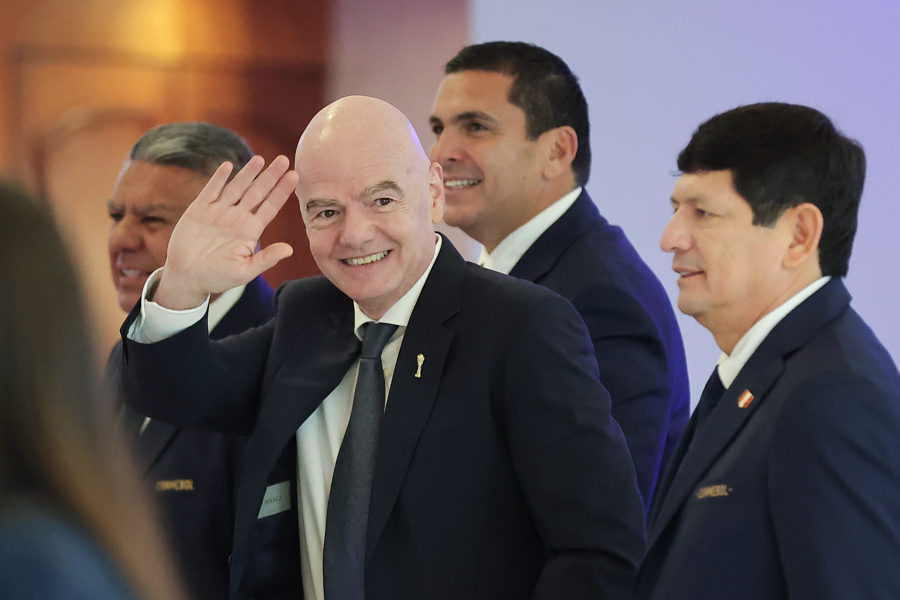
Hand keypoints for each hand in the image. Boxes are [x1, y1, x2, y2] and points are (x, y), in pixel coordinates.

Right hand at [154, 155, 298, 309]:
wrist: (186, 277)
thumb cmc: (217, 278)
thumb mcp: (244, 271)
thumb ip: (266, 259)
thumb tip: (290, 249)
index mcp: (250, 231)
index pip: (270, 207)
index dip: (282, 191)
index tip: (295, 176)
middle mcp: (237, 218)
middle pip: (257, 192)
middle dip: (271, 176)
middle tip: (284, 160)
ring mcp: (219, 212)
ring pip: (237, 187)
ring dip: (248, 173)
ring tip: (260, 159)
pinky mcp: (199, 210)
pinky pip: (211, 190)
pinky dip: (219, 178)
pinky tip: (228, 166)